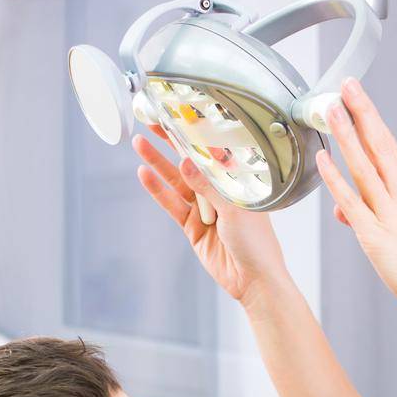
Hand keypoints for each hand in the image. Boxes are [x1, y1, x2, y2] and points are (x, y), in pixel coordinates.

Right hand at [133, 129, 287, 305]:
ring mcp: (204, 208)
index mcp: (238, 182)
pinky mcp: (191, 226)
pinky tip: (144, 174)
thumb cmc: (257, 244)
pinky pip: (172, 204)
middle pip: (190, 162)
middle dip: (171, 142)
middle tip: (152, 121)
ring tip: (139, 144)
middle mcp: (219, 191)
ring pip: (176, 181)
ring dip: (158, 163)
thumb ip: (208, 187)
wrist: (253, 280)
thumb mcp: (234, 210)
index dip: (195, 134)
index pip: (213, 151)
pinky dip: (158, 190)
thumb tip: (186, 162)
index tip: (178, 116)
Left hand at [316, 78, 396, 325]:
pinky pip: (353, 202)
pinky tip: (323, 161)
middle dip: (361, 112)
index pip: (389, 147)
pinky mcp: (377, 237)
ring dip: (347, 136)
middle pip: (380, 145)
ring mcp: (391, 214)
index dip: (371, 119)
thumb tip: (344, 211)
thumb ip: (376, 217)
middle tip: (345, 85)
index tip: (358, 97)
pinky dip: (336, 179)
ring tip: (332, 110)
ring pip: (365, 166)